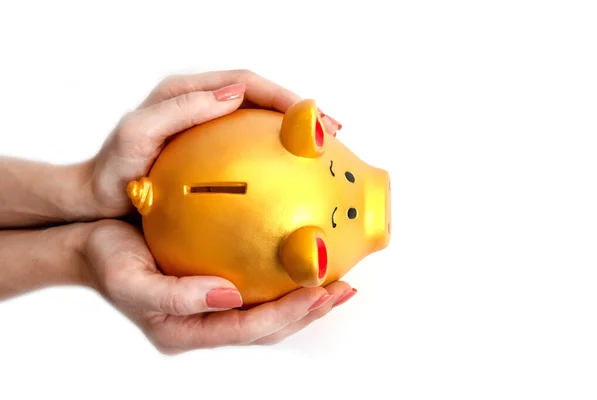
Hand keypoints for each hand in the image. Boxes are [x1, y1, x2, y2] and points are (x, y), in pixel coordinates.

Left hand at [84, 69, 341, 218]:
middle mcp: (201, 105)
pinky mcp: (210, 153)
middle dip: (298, 112)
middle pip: (261, 99)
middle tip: (329, 133)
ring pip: (259, 122)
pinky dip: (274, 155)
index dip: (283, 96)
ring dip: (291, 134)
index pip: (246, 83)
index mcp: (188, 93)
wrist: (98, 199)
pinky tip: (289, 176)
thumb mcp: (139, 134)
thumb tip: (235, 94)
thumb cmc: (113, 170)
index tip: (311, 117)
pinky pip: (249, 148)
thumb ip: (181, 109)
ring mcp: (207, 129)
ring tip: (320, 151)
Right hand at [84, 219, 354, 353]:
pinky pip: (257, 287)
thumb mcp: (131, 280)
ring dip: (303, 299)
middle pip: (267, 326)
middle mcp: (205, 323)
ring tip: (335, 282)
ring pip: (267, 311)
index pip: (249, 328)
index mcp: (187, 330)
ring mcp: (212, 307)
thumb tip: (229, 295)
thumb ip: (178, 296)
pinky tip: (298, 260)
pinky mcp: (215, 286)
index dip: (287, 313)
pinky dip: (282, 279)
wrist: (92, 244)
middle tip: (341, 290)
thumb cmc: (107, 262)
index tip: (320, 293)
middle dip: (307, 312)